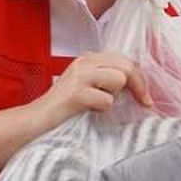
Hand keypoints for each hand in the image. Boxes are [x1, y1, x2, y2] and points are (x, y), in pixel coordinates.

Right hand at [32, 52, 152, 128]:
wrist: (35, 121)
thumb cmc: (65, 108)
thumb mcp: (88, 85)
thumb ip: (108, 79)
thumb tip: (139, 84)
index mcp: (89, 58)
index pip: (126, 61)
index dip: (140, 79)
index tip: (146, 98)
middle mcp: (84, 62)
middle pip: (127, 67)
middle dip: (139, 87)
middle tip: (143, 103)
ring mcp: (79, 76)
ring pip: (119, 80)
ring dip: (113, 98)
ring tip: (96, 105)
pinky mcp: (76, 93)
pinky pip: (107, 101)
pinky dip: (102, 111)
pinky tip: (87, 112)